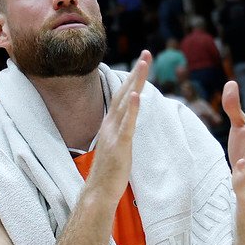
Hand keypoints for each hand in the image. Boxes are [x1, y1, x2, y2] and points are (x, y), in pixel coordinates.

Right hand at [89, 50, 150, 202]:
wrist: (98, 191)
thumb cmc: (109, 172)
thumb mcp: (116, 146)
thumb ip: (121, 132)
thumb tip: (128, 125)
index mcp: (110, 125)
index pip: (122, 96)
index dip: (132, 79)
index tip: (142, 62)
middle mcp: (110, 125)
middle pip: (124, 92)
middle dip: (136, 72)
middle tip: (146, 53)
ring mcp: (114, 134)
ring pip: (126, 102)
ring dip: (136, 82)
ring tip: (144, 64)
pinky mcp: (120, 145)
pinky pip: (127, 124)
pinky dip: (133, 108)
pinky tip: (138, 94)